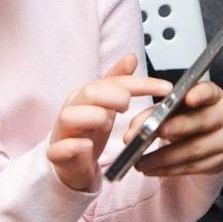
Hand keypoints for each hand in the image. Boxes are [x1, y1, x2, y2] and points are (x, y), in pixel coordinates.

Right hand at [48, 53, 170, 191]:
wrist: (71, 164)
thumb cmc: (90, 131)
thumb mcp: (107, 105)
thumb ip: (118, 82)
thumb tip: (131, 57)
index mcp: (85, 94)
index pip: (114, 81)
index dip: (142, 84)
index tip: (166, 89)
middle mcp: (72, 108)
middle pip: (91, 92)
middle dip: (116, 97)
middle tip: (128, 108)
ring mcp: (62, 131)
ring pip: (71, 115)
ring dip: (96, 118)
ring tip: (107, 126)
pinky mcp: (56, 154)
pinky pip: (59, 148)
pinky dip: (75, 146)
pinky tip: (88, 146)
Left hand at [127, 79, 222, 178]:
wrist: (211, 139)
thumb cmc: (189, 117)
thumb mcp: (178, 107)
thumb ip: (158, 111)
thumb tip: (135, 126)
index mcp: (214, 97)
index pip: (210, 91)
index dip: (200, 94)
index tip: (188, 97)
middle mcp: (222, 117)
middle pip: (201, 122)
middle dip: (176, 127)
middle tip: (151, 131)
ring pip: (193, 149)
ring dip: (162, 156)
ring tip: (139, 160)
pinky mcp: (216, 162)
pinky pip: (190, 167)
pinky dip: (166, 169)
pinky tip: (150, 169)